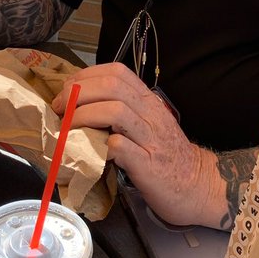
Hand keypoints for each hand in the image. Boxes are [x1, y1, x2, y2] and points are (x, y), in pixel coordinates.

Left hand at [51, 64, 220, 226]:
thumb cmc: (165, 155)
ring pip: (115, 110)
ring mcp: (150, 138)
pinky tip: (89, 151)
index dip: (86, 76)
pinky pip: (119, 146)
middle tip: (61, 109)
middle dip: (78, 94)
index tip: (67, 91)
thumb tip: (81, 104)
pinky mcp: (147, 164)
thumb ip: (121, 111)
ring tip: (69, 128)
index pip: (116, 72)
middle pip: (111, 86)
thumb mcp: (146, 124)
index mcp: (148, 101)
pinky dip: (99, 146)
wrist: (197, 185)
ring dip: (84, 116)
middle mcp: (150, 114)